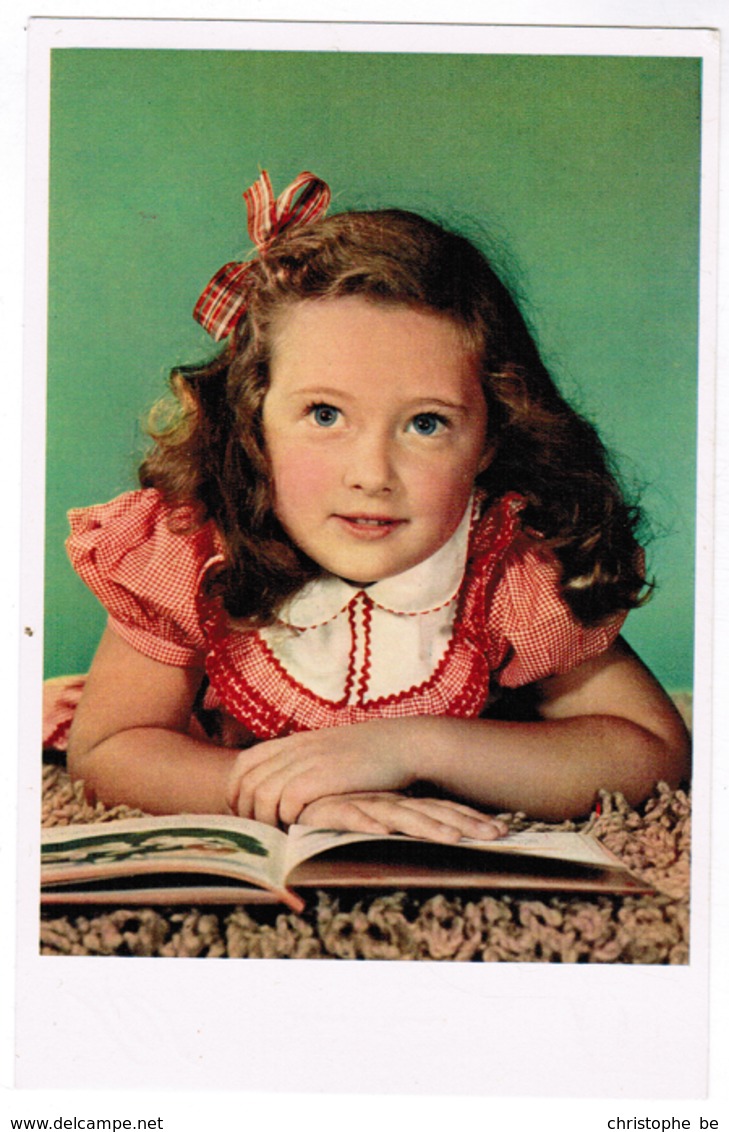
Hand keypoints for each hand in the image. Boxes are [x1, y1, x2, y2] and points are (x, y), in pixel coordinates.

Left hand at [225, 719, 427, 826]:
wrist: (400, 745)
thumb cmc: (366, 755)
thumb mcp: (327, 751)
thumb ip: (303, 763)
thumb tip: (282, 791)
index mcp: (292, 741)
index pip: (244, 764)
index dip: (236, 791)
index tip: (244, 814)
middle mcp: (294, 749)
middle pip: (247, 782)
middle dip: (246, 813)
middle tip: (259, 833)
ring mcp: (307, 762)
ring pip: (262, 794)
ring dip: (264, 821)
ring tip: (277, 835)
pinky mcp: (322, 777)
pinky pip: (286, 801)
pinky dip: (285, 819)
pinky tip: (297, 828)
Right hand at [297, 792, 508, 843]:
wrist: (283, 786)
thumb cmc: (324, 803)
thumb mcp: (365, 812)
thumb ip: (390, 819)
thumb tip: (419, 831)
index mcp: (394, 800)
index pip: (438, 810)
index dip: (468, 819)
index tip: (501, 831)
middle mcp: (382, 800)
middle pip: (430, 813)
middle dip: (464, 824)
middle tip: (498, 835)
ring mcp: (357, 803)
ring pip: (399, 817)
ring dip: (427, 827)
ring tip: (455, 839)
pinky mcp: (327, 809)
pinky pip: (350, 817)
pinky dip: (367, 824)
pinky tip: (383, 832)